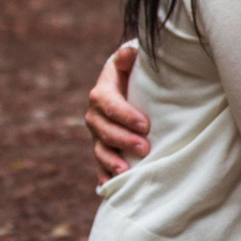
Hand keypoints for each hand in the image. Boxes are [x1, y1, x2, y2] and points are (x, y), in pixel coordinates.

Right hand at [85, 45, 149, 181]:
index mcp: (101, 94)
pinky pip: (100, 165)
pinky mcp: (102, 149)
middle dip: (123, 141)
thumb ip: (128, 57)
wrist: (123, 87)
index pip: (109, 105)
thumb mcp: (128, 61)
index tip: (145, 125)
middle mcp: (95, 116)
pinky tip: (111, 187)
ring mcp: (97, 135)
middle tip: (145, 148)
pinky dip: (105, 176)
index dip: (125, 116)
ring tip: (126, 171)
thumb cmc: (131, 73)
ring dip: (111, 162)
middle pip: (104, 131)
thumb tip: (130, 53)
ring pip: (100, 150)